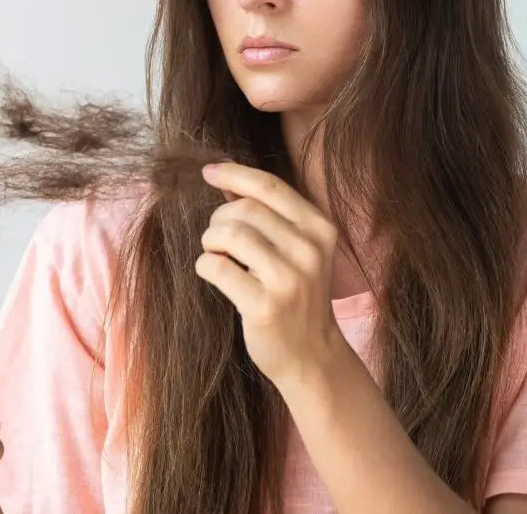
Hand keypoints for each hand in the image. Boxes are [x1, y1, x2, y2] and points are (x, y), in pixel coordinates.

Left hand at [196, 161, 346, 388]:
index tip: (208, 171)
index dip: (234, 174)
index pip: (270, 186)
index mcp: (320, 229)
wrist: (312, 355)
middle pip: (245, 209)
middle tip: (218, 240)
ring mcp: (289, 280)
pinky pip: (217, 268)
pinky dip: (205, 266)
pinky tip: (214, 274)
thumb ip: (271, 216)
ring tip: (217, 256)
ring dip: (211, 242)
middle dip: (220, 219)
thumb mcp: (299, 251)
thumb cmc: (297, 296)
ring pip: (230, 234)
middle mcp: (309, 251)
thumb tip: (227, 181)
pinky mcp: (265, 306)